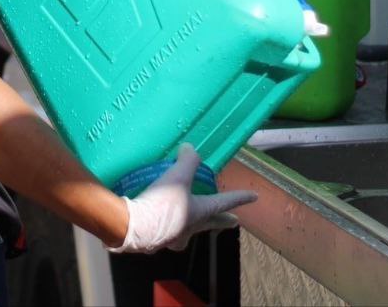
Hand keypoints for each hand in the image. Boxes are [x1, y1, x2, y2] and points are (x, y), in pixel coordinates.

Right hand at [111, 144, 256, 253]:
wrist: (133, 227)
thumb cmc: (161, 203)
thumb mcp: (178, 177)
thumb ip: (187, 161)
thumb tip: (190, 148)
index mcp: (200, 212)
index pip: (225, 202)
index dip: (240, 197)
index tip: (255, 197)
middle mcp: (190, 228)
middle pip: (211, 224)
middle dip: (222, 222)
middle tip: (234, 222)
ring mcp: (173, 237)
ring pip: (189, 232)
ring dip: (194, 226)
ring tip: (193, 222)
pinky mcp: (156, 240)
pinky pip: (168, 233)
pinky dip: (170, 227)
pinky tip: (163, 223)